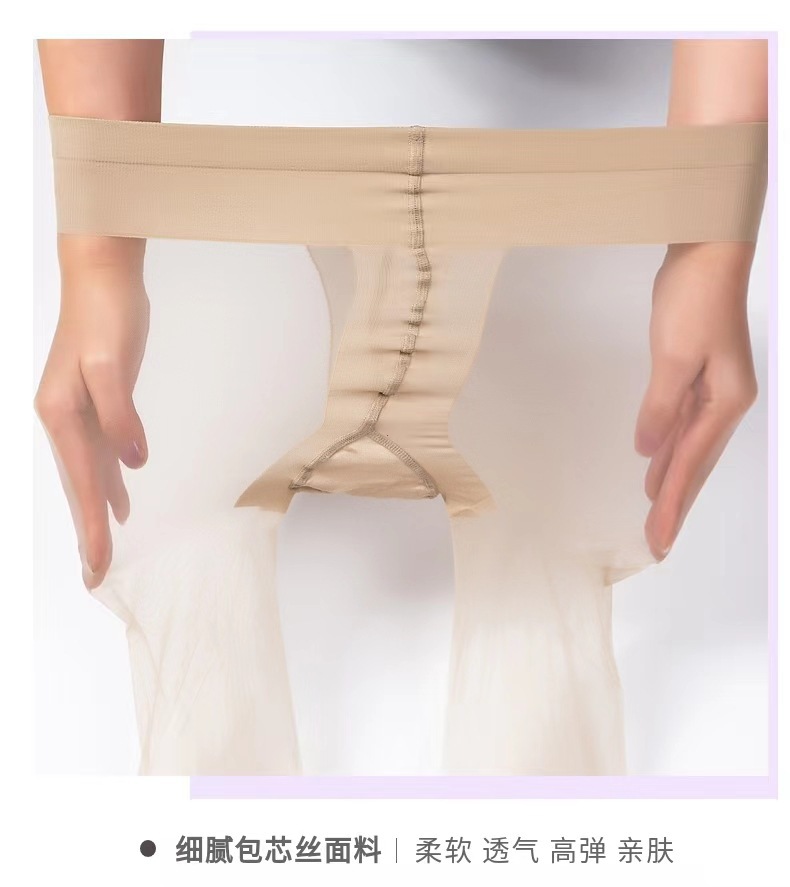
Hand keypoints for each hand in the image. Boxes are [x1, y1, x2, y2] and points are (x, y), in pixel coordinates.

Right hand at [35, 235, 149, 588]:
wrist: (102, 276)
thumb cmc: (107, 316)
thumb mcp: (113, 363)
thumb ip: (121, 414)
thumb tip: (133, 463)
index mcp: (61, 415)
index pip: (80, 483)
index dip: (91, 527)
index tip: (98, 567)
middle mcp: (63, 418)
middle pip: (77, 485)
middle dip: (88, 531)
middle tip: (95, 575)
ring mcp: (78, 410)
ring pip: (88, 473)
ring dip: (96, 510)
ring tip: (103, 548)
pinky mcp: (96, 401)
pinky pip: (100, 452)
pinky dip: (108, 479)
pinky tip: (121, 496)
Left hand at [635, 241, 757, 559]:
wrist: (708, 251)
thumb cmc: (693, 300)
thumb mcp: (672, 358)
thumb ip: (660, 409)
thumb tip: (648, 452)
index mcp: (724, 403)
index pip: (690, 466)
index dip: (671, 505)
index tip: (657, 541)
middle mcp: (724, 403)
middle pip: (695, 464)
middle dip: (674, 505)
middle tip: (657, 543)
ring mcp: (713, 389)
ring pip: (689, 447)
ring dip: (671, 481)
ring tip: (655, 514)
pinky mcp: (698, 374)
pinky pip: (683, 424)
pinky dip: (669, 449)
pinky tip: (657, 463)